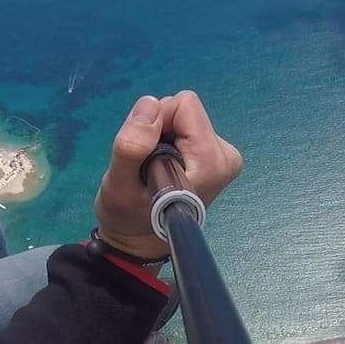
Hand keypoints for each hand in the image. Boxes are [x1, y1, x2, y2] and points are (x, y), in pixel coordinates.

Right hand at [94, 90, 241, 259]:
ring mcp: (223, 156)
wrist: (140, 241)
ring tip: (153, 168)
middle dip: (159, 130)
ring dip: (162, 136)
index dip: (156, 123)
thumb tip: (150, 103)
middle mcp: (226, 156)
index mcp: (211, 161)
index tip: (147, 154)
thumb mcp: (118, 184)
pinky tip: (163, 167)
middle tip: (148, 164)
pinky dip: (168, 140)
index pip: (183, 106)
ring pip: (183, 116)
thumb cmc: (128, 217)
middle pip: (184, 109)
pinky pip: (185, 125)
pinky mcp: (216, 155)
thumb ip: (132, 146)